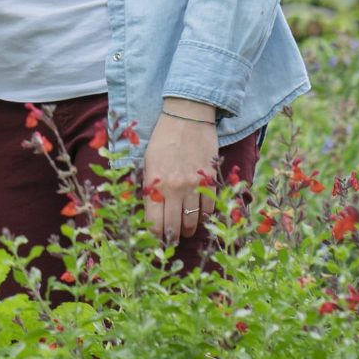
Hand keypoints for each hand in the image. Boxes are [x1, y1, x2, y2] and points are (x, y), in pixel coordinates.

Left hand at [141, 100, 221, 243]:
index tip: (156, 241)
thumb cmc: (163, 139)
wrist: (187, 117)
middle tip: (171, 242)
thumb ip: (150, 187)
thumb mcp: (148, 162)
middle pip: (173, 226)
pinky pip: (209, 208)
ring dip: (188, 229)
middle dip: (171, 238)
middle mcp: (175, 188)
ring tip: (185, 230)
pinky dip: (204, 216)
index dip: (155, 236)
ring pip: (193, 220)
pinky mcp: (211, 180)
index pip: (154, 222)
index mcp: (155, 184)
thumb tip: (152, 212)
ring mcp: (195, 185)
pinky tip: (199, 216)